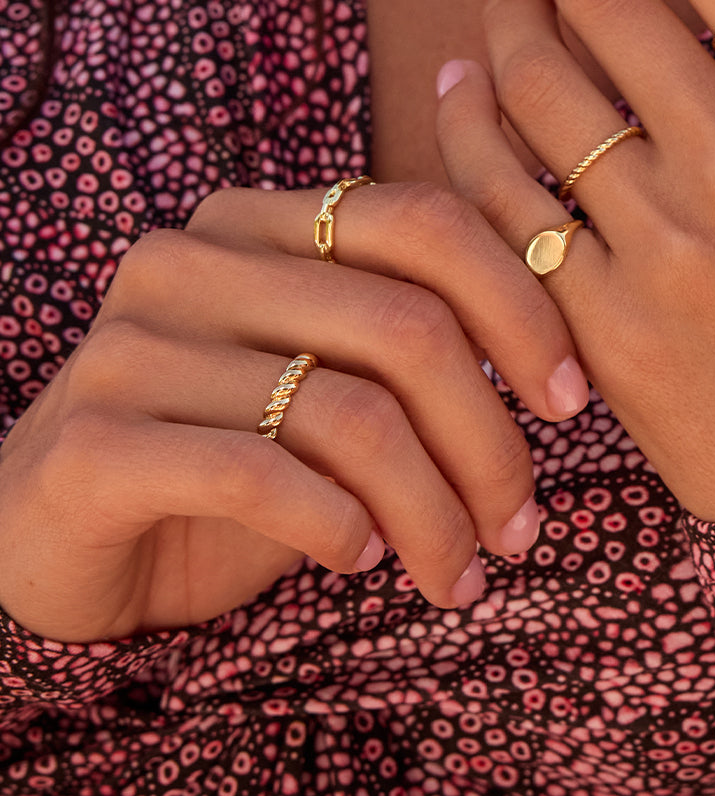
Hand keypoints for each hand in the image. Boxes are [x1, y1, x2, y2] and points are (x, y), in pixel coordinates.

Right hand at [0, 183, 587, 640]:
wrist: (64, 534)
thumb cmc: (227, 453)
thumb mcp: (329, 382)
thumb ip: (409, 345)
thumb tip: (558, 370)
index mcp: (262, 222)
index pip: (425, 222)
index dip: (522, 308)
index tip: (570, 401)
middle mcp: (193, 258)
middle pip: (406, 326)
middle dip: (491, 442)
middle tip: (520, 527)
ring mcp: (133, 341)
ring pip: (349, 414)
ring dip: (433, 512)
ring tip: (458, 574)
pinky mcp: (92, 438)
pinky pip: (261, 475)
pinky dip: (338, 528)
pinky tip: (358, 559)